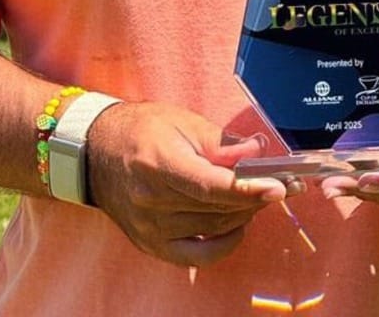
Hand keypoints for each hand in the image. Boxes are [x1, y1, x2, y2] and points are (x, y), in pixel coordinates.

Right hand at [86, 101, 290, 265]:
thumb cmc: (141, 130)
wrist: (97, 152)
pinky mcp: (151, 244)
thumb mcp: (181, 121)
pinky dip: (224, 243)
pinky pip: (197, 256)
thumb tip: (258, 151)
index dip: (248, 188)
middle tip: (280, 185)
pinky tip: (237, 225)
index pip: (212, 186)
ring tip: (257, 195)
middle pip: (217, 209)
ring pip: (213, 230)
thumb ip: (221, 141)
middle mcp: (151, 201)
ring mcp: (150, 228)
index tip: (278, 186)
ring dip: (243, 214)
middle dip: (255, 198)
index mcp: (158, 163)